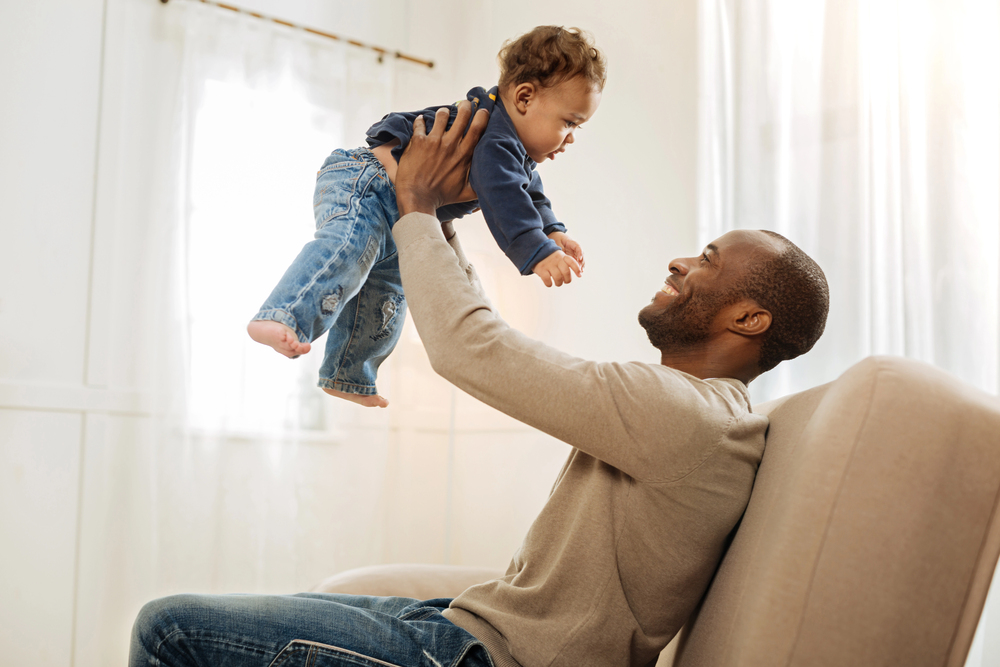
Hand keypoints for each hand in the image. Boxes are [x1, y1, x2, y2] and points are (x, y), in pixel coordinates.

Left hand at [395, 101, 488, 215]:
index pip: (477, 129)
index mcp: (464, 155)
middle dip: (466, 106)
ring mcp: (434, 142)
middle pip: (462, 117)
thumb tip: (491, 185)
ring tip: (444, 112)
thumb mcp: (465, 194)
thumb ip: (478, 187)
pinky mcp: (418, 142)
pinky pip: (420, 124)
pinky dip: (421, 121)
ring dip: (444, 112)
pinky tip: (422, 120)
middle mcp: (450, 145)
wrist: (418, 198)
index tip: (483, 110)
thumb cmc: (442, 197)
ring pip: (441, 116)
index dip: (482, 116)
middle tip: (466, 103)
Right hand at [532, 250, 581, 286]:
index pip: (572, 262)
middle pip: (566, 272)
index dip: (577, 269)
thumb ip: (566, 262)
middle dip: (568, 280)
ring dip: (559, 283)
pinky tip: (549, 283)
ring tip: (558, 283)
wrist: (534, 251)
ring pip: (558, 278)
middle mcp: (556, 260)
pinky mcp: (541, 269)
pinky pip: (547, 280)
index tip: (580, 275)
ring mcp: (549, 264)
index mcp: (562, 256)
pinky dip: (549, 284)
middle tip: (565, 281)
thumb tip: (579, 273)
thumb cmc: (549, 257)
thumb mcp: (559, 256)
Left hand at [547, 231, 584, 270]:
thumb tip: (564, 257)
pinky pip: (576, 261)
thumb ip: (561, 250)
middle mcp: (574, 247)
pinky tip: (579, 271)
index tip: (579, 258)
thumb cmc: (555, 238)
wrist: (553, 237)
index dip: (580, 252)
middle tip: (580, 268)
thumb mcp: (556, 243)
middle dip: (581, 261)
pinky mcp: (571, 256)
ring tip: (580, 271)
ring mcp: (574, 252)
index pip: (578, 246)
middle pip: (581, 254)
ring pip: (580, 258)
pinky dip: (578, 266)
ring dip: (581, 265)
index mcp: (571, 242)